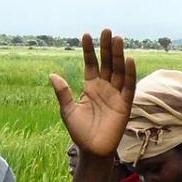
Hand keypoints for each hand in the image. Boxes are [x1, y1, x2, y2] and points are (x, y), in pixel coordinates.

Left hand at [50, 30, 135, 159]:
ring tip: (117, 38)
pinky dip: (130, 74)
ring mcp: (116, 95)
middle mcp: (105, 88)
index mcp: (91, 87)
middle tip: (106, 31)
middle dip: (106, 48)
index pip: (91, 64)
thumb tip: (52, 74)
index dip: (89, 51)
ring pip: (119, 71)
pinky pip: (129, 87)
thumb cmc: (80, 132)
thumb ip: (63, 93)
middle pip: (107, 63)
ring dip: (118, 55)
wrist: (92, 151)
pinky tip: (129, 59)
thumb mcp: (68, 111)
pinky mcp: (125, 105)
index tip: (86, 35)